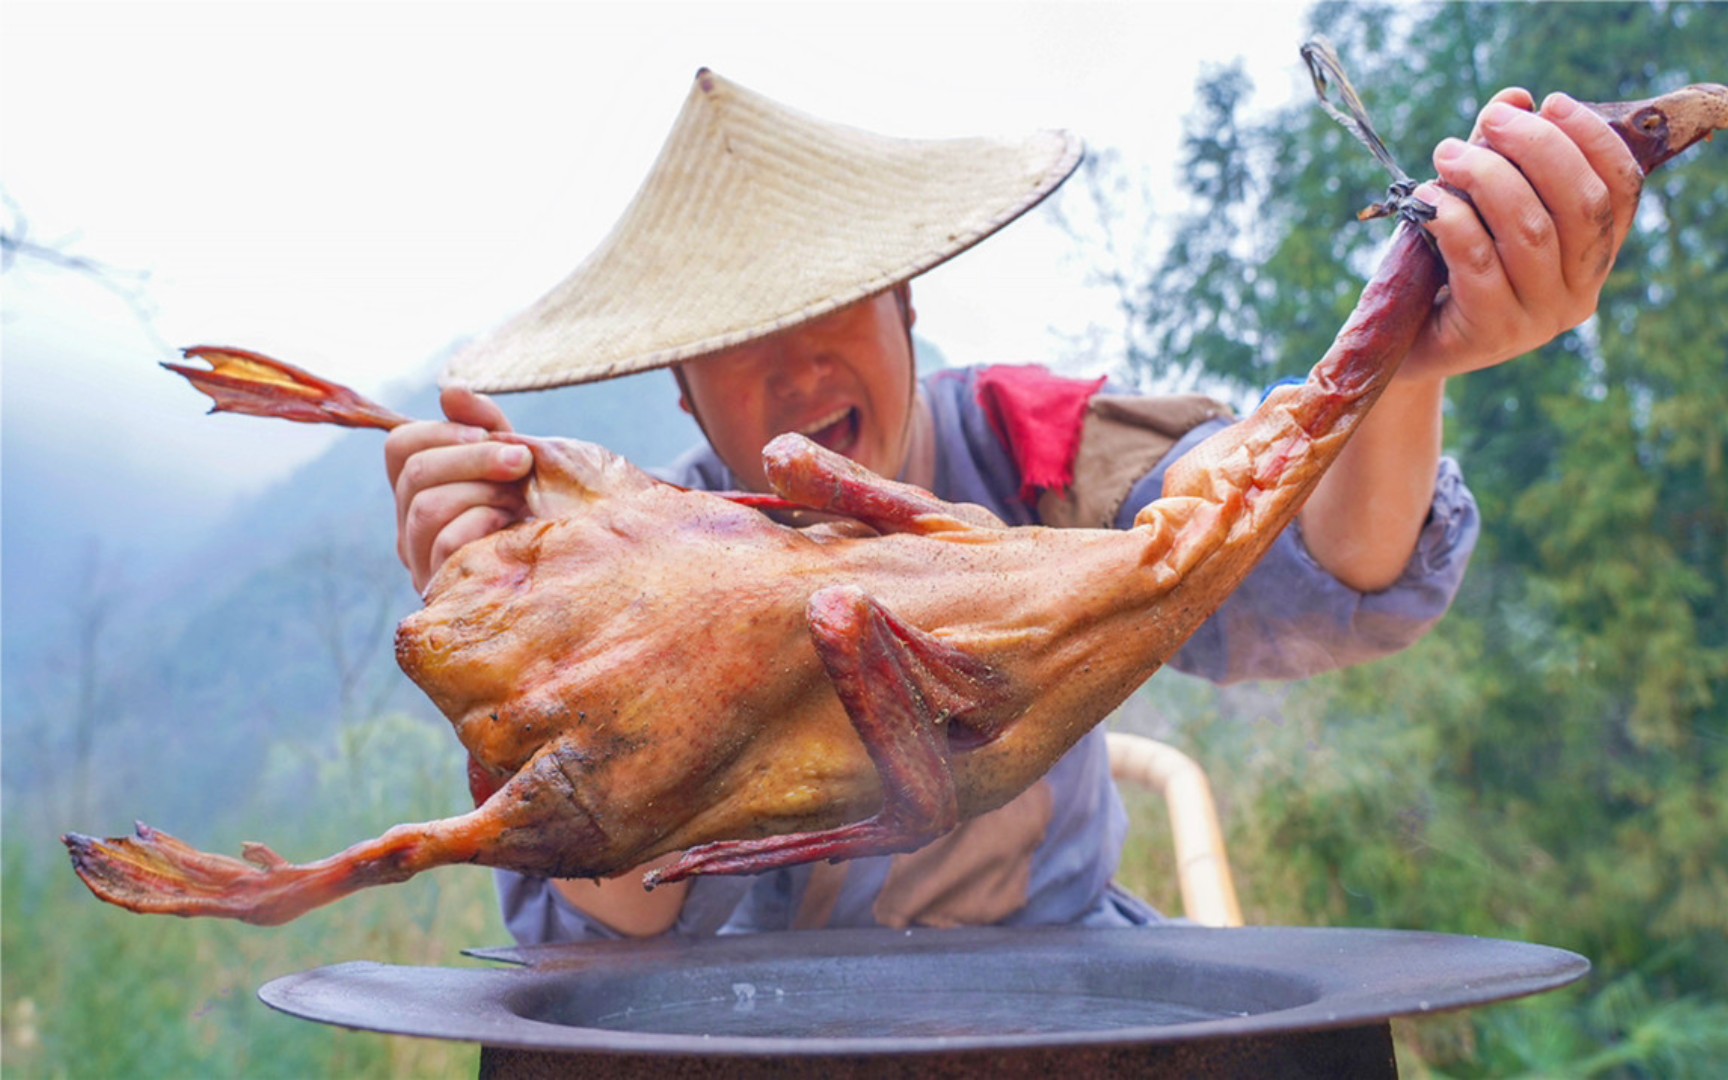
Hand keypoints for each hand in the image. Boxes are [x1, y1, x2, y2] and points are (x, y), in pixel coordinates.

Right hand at [384, 386, 532, 591]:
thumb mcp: (518, 459)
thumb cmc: (544, 508)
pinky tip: (513, 526)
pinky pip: (447, 543)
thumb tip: (450, 392)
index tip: (488, 432)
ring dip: (483, 491)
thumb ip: (485, 425)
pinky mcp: (444, 587)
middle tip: (520, 461)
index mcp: (421, 490)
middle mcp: (411, 525)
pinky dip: (483, 524)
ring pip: (426, 507)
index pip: (400, 446)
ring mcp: (423, 560)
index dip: (441, 430)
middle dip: (474, 457)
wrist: (577, 561)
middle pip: (415, 473)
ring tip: (519, 498)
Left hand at [1400, 88, 1642, 381]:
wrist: (1402, 345)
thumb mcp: (1478, 207)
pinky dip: (1451, 217)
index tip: (1550, 102)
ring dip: (1486, 176)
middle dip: (1537, 148)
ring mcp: (1538, 320)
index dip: (1592, 140)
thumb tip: (1515, 97)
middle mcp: (1579, 293)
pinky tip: (1425, 197)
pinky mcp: (1491, 334)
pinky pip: (1478, 261)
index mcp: (1594, 259)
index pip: (1621, 191)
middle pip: (1580, 204)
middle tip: (1491, 120)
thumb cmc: (1446, 268)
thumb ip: (1502, 156)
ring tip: (1447, 153)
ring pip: (1530, 230)